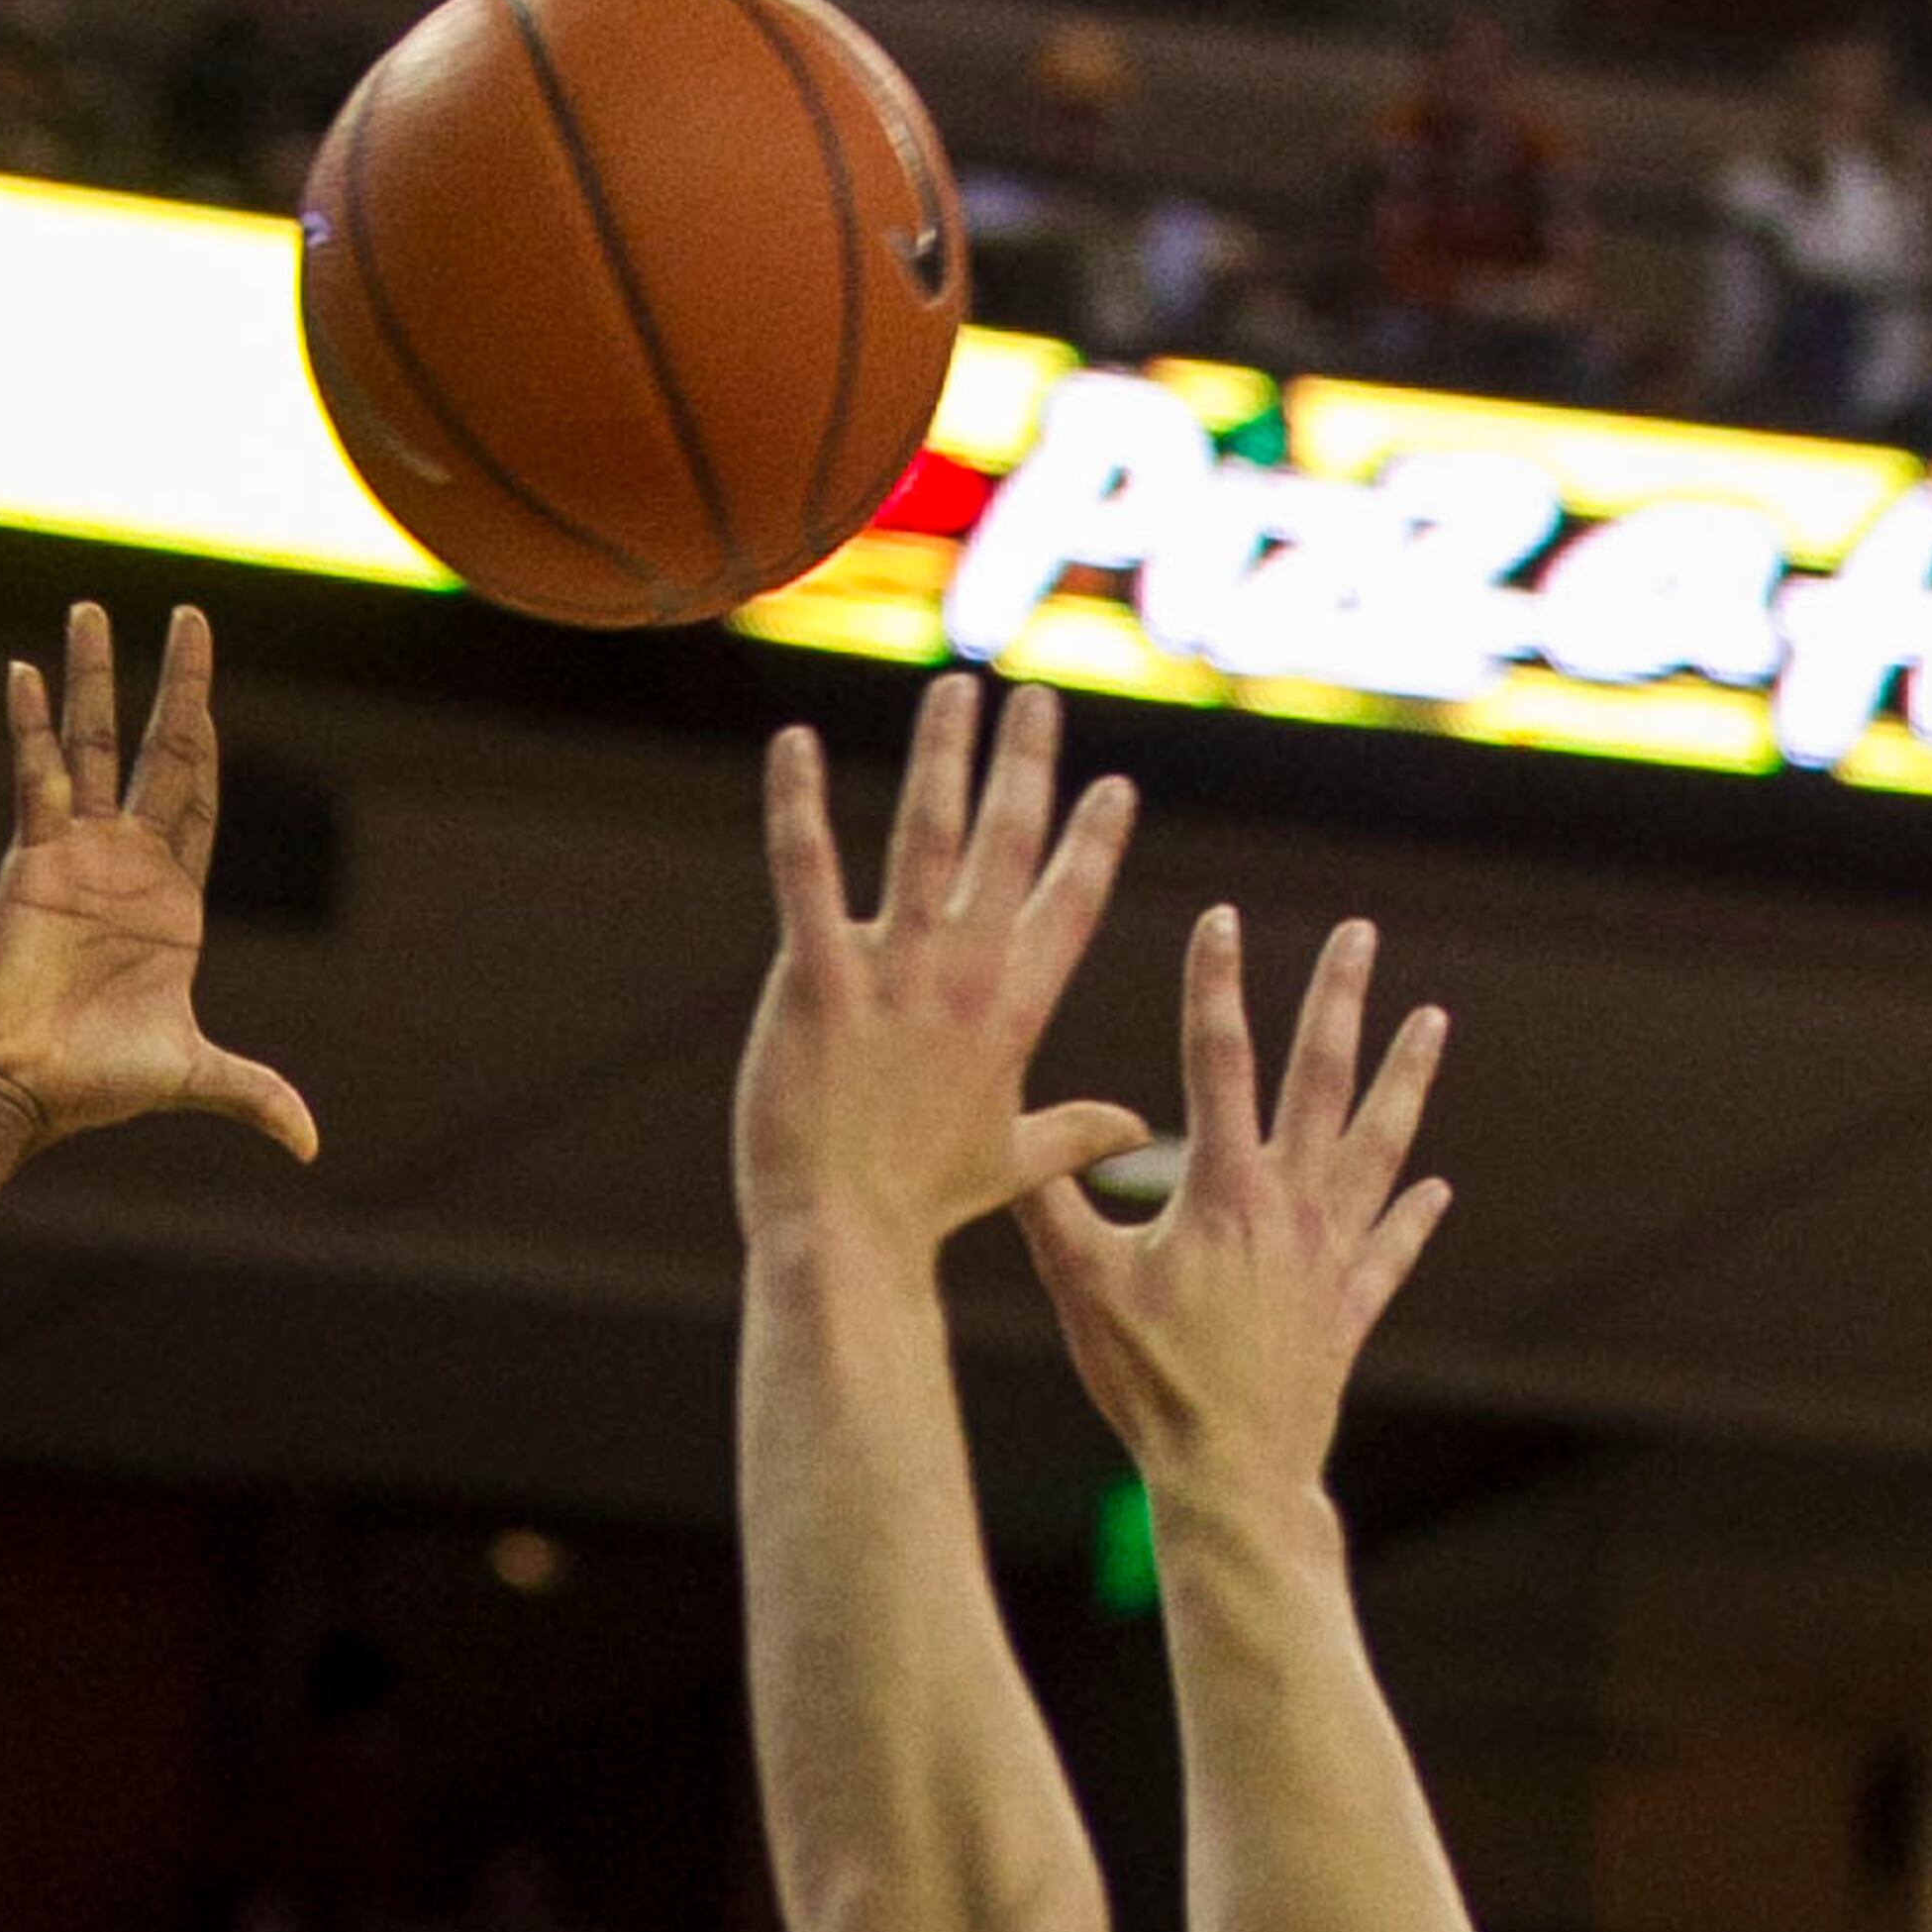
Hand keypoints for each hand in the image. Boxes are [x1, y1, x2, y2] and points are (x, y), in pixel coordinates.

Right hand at [0, 604, 318, 1168]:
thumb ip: (252, 1093)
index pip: (200, 800)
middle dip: (177, 685)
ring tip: (90, 610)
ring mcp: (76, 852)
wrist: (16, 1089)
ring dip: (93, 680)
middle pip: (161, 753)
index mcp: (172, 901)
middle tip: (190, 614)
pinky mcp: (30, 857)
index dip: (209, 743)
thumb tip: (309, 1145)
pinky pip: (35, 777)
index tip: (209, 689)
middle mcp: (126, 863)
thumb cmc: (94, 1080)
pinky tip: (26, 673)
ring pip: (91, 747)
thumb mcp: (190, 1075)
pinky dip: (32, 727)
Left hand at [734, 675, 1146, 1261]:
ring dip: (943, 754)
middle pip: (1008, 845)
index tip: (1114, 786)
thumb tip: (1141, 1132)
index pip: (1069, 906)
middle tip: (1035, 697)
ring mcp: (894, 974)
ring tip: (955, 688)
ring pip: (926, 834)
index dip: (1092, 842)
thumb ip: (1077, 1132)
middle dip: (1025, 765)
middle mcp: (965, 978)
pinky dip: (796, 805)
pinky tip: (790, 741)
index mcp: (1013, 1014)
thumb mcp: (1012, 1165)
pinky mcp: (818, 981)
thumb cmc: (918, 1208)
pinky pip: (807, 873)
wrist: (845, 1243)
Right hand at [1020, 903, 1447, 1499]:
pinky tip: (1436, 1190)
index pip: (1220, 1059)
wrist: (1232, 1475)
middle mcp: (1292, 1207)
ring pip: (1378, 1146)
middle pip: (1322, 1079)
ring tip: (1432, 1020)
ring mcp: (1330, 1256)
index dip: (1217, 983)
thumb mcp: (1084, 1290)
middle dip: (1338, 998)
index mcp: (1225, 1189)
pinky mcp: (1349, 1311)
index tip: (1223, 918)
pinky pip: (1389, 1251)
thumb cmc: (1151, 1387)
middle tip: (1359, 934)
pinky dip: (1412, 1219)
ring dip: (1405, 1079)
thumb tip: (1019, 1142)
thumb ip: (1053, 1208)